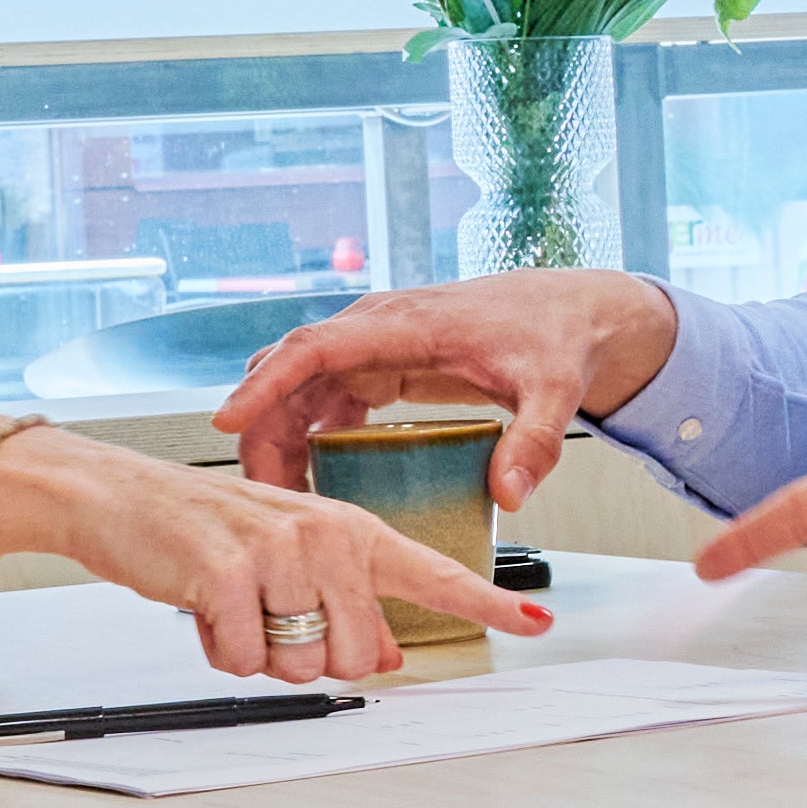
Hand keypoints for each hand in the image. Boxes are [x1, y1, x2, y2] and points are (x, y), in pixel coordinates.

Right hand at [0, 429, 552, 682]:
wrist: (117, 494)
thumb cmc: (201, 528)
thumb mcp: (286, 559)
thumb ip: (345, 605)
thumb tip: (384, 659)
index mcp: (350, 528)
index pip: (433, 571)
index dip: (488, 603)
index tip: (536, 623)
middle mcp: (325, 532)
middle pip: (358, 657)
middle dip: (309, 659)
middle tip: (267, 618)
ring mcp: (279, 548)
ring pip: (300, 664)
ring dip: (258, 654)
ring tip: (230, 605)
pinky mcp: (227, 570)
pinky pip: (242, 660)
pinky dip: (216, 650)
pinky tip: (200, 606)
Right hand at [216, 269, 676, 499]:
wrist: (577, 312)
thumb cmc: (560, 336)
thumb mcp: (554, 391)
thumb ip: (534, 443)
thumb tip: (509, 494)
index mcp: (407, 324)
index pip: (316, 347)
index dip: (267, 383)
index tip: (229, 419)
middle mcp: (380, 328)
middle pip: (294, 370)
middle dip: (262, 423)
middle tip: (254, 487)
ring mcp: (378, 345)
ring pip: (303, 385)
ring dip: (281, 433)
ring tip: (276, 492)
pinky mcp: (385, 364)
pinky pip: (327, 395)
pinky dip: (308, 432)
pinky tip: (309, 477)